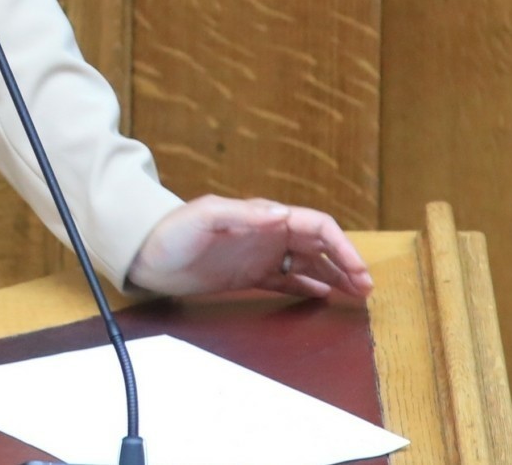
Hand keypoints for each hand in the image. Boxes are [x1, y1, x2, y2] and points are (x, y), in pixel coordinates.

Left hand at [123, 194, 373, 301]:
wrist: (144, 255)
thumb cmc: (171, 232)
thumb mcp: (206, 217)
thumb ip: (243, 216)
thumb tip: (282, 215)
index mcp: (264, 216)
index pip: (316, 226)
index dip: (342, 246)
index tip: (359, 270)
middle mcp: (268, 233)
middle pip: (320, 245)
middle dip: (347, 263)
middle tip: (367, 289)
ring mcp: (261, 254)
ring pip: (310, 263)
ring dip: (335, 275)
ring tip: (356, 294)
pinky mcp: (250, 274)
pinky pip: (289, 280)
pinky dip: (310, 287)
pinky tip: (325, 296)